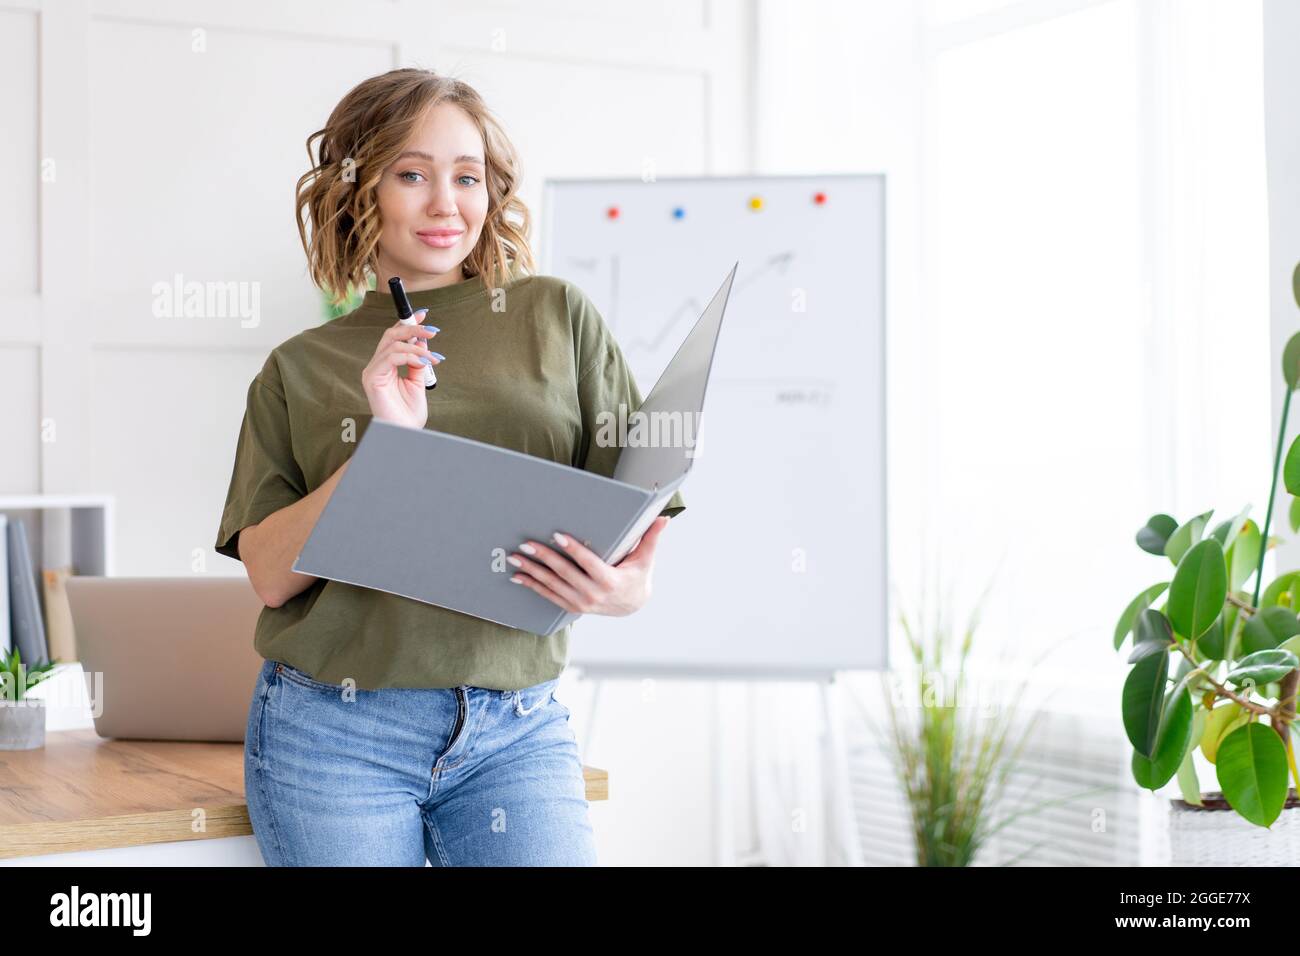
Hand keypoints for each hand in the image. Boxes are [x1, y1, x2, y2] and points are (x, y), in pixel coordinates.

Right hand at [361, 311, 441, 427]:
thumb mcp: (418, 381)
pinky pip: (391, 357)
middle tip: (433, 330)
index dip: (408, 324)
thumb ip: (418, 361)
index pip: (394, 338)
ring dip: (417, 346)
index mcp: (385, 366)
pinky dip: (410, 356)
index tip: (424, 315)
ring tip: (434, 357)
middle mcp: (376, 366)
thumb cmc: (409, 413)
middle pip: (390, 335)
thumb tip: (423, 340)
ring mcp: (372, 371)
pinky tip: (423, 362)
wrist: (405, 433)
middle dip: (412, 328)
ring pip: (392, 344)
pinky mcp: (372, 378)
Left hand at [507, 516, 671, 616]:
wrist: (632, 605)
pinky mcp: (572, 607)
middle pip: (564, 573)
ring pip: (552, 585)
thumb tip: (665, 518)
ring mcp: (581, 603)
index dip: (572, 549)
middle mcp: (593, 594)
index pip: (588, 562)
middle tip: (526, 545)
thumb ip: (652, 537)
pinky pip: (549, 596)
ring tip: (516, 559)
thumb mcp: (646, 558)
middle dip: (543, 558)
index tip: (557, 536)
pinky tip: (518, 577)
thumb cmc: (637, 576)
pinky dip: (532, 586)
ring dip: (532, 571)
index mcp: (610, 581)